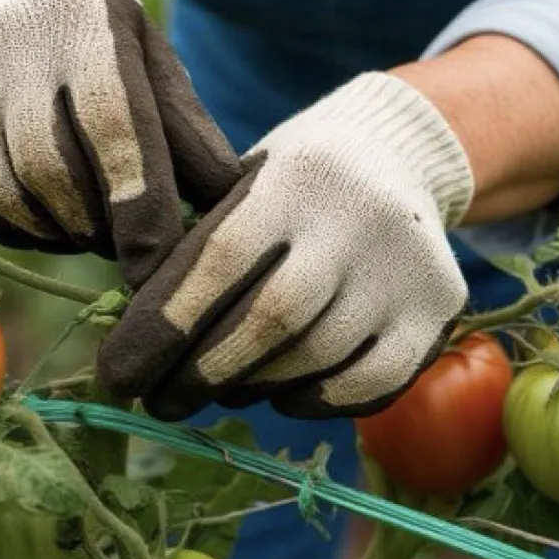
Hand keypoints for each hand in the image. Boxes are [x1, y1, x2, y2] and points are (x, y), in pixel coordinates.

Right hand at [0, 0, 240, 284]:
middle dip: (98, 224)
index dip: (139, 206)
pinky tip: (43, 214)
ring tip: (88, 225)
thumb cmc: (94, 33)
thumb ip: (187, 128)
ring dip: (56, 231)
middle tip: (127, 239)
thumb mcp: (148, 56)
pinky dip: (15, 227)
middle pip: (53, 170)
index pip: (112, 127)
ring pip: (6, 195)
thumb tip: (229, 203)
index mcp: (82, 24)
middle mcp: (9, 48)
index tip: (159, 267)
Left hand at [97, 72, 474, 419]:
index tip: (119, 373)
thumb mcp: (245, 181)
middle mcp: (361, 214)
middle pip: (270, 320)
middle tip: (160, 400)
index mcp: (298, 172)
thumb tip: (139, 345)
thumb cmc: (291, 180)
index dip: (164, 325)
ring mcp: (408, 264)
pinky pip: (369, 384)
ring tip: (217, 389)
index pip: (221, 259)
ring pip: (315, 359)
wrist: (394, 156)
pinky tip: (281, 396)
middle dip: (201, 371)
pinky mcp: (440, 306)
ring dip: (251, 389)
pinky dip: (313, 402)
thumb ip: (198, 248)